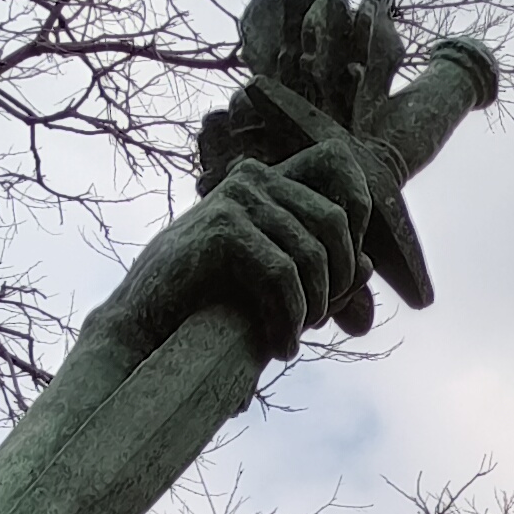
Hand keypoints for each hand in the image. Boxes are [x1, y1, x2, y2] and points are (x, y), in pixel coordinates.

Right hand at [116, 137, 377, 362]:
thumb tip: (369, 267)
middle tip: (316, 322)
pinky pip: (284, 274)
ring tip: (293, 340)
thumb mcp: (275, 284)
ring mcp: (236, 198)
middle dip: (338, 281)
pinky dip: (290, 318)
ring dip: (312, 309)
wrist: (144, 324)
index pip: (340, 168)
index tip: (340, 276)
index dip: (358, 219)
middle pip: (336, 221)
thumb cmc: (209, 303)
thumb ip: (321, 271)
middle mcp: (254, 178)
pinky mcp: (223, 228)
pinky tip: (280, 345)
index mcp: (268, 180)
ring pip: (312, 254)